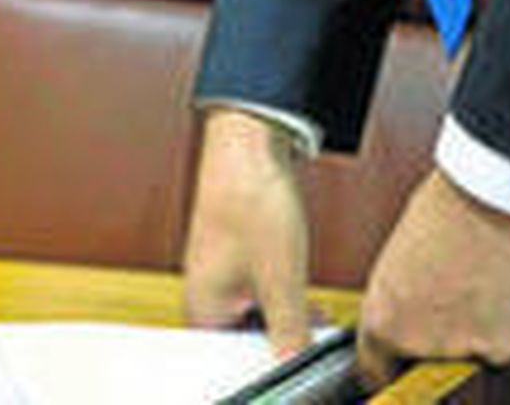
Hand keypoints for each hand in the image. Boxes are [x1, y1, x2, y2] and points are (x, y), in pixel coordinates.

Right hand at [183, 108, 312, 357]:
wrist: (249, 140)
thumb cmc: (249, 197)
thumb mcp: (281, 278)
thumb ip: (290, 332)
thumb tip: (295, 366)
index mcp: (200, 307)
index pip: (226, 365)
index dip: (262, 369)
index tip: (290, 365)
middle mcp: (203, 292)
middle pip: (241, 342)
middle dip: (278, 342)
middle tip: (306, 337)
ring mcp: (219, 272)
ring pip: (254, 316)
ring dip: (283, 318)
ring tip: (308, 312)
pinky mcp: (235, 254)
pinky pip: (258, 292)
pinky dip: (281, 296)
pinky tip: (302, 291)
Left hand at [357, 169, 509, 388]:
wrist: (493, 195)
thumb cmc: (446, 208)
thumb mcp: (400, 258)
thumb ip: (401, 300)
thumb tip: (406, 315)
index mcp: (384, 318)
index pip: (376, 367)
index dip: (390, 359)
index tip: (399, 360)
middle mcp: (419, 342)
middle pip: (425, 362)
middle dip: (436, 340)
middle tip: (449, 296)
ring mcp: (463, 348)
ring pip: (467, 355)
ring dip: (473, 332)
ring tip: (477, 281)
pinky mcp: (506, 349)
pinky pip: (503, 348)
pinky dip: (506, 328)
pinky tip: (501, 289)